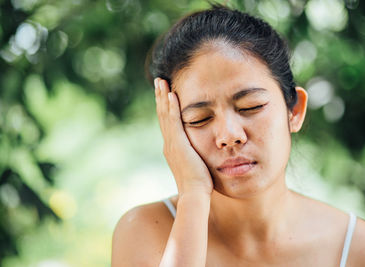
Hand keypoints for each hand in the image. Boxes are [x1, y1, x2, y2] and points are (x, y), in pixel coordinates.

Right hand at [154, 78, 212, 196]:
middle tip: (159, 81)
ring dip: (163, 97)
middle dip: (161, 97)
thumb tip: (200, 154)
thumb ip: (194, 157)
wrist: (195, 195)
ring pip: (165, 115)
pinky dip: (171, 108)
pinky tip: (172, 94)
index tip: (166, 93)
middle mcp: (169, 144)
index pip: (168, 123)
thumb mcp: (195, 166)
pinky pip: (174, 122)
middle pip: (163, 115)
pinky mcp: (178, 144)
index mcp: (173, 148)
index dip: (165, 107)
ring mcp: (172, 144)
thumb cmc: (199, 185)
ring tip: (162, 82)